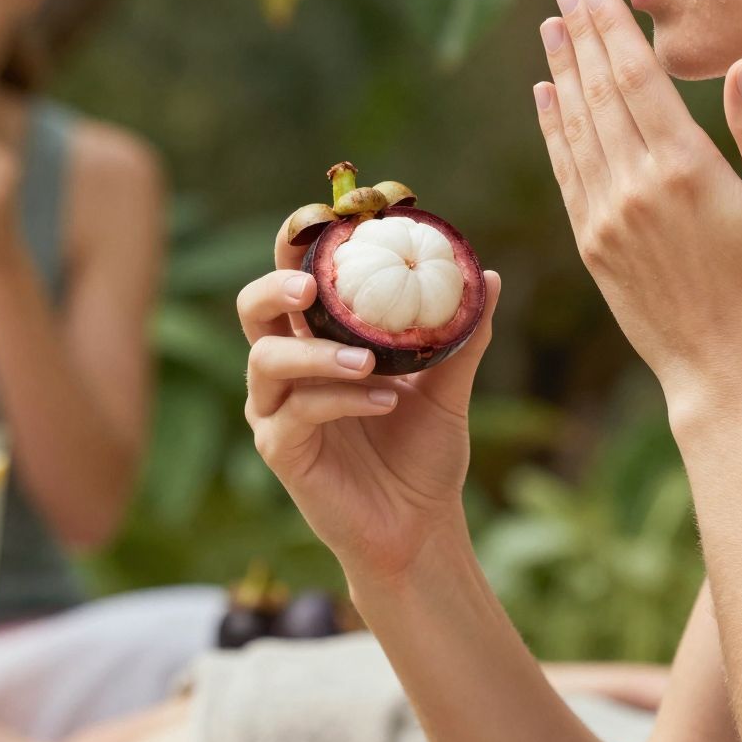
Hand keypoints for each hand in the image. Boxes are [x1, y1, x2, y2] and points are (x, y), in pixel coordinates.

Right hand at [238, 222, 500, 579]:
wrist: (420, 525)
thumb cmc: (423, 454)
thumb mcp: (448, 388)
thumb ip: (462, 335)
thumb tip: (489, 276)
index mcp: (318, 340)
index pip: (293, 278)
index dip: (300, 243)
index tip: (332, 216)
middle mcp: (286, 369)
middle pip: (252, 308)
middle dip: (275, 287)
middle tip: (311, 286)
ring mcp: (275, 410)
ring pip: (267, 360)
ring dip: (317, 354)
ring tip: (369, 361)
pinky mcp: (280, 450)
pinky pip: (296, 412)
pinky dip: (341, 400)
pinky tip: (387, 402)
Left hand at [534, 0, 741, 419]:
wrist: (723, 369)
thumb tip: (741, 64)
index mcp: (685, 170)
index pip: (637, 81)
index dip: (613, 31)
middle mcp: (635, 188)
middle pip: (599, 95)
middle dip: (581, 38)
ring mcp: (606, 218)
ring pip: (575, 129)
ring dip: (560, 74)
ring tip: (550, 29)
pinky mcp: (591, 245)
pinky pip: (565, 173)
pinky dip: (552, 129)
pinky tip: (545, 96)